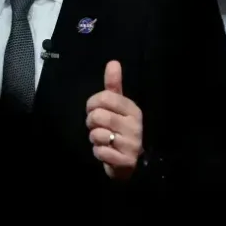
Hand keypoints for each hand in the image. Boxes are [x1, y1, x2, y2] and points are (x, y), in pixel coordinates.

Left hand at [86, 60, 143, 180]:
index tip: (93, 109)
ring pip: (97, 134)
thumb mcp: (118, 106)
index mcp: (133, 109)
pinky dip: (98, 152)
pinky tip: (105, 152)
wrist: (131, 162)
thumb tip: (113, 62)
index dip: (92, 103)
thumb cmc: (121, 130)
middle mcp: (134, 126)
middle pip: (98, 116)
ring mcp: (132, 144)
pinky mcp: (126, 161)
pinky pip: (100, 152)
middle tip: (97, 126)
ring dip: (94, 138)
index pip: (105, 97)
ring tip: (102, 139)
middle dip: (91, 122)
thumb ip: (114, 85)